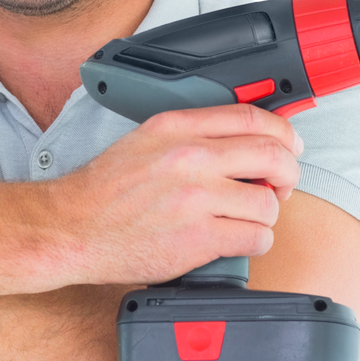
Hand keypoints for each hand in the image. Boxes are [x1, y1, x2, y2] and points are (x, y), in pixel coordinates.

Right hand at [56, 104, 303, 285]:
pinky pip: (256, 238)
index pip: (252, 117)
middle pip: (273, 155)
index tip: (287, 147)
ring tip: (243, 218)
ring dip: (265, 215)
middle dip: (287, 173)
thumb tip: (242, 141)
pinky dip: (254, 242)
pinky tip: (233, 239)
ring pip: (268, 203)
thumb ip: (191, 134)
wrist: (72, 227)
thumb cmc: (104, 190)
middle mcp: (189, 157)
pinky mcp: (199, 237)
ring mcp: (195, 198)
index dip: (283, 133)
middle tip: (279, 186)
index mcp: (176, 127)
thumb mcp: (145, 141)